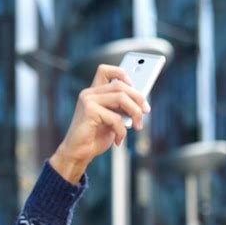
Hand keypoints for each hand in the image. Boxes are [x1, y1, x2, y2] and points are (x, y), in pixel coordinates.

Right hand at [50, 64, 149, 182]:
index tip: (135, 86)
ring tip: (138, 126)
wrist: (78, 154)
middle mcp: (89, 93)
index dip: (121, 73)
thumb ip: (121, 109)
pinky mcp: (89, 111)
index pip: (105, 70)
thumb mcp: (112, 121)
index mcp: (94, 93)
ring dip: (135, 112)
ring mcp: (88, 101)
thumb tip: (141, 104)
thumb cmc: (95, 138)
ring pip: (121, 97)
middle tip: (146, 111)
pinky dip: (122, 131)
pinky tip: (118, 141)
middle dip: (138, 97)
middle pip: (120, 85)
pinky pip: (115, 117)